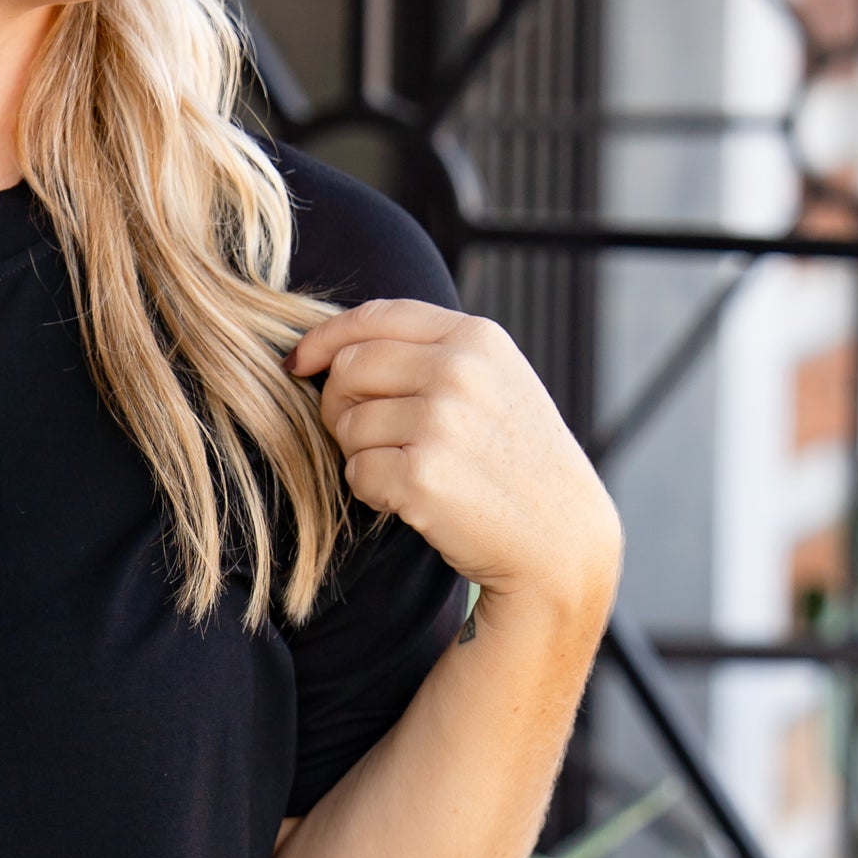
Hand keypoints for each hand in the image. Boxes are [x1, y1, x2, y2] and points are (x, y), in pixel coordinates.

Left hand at [291, 300, 621, 620]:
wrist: (559, 538)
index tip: (299, 362)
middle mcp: (459, 371)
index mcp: (475, 339)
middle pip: (348, 368)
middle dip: (339, 403)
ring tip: (409, 470)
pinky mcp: (422, 476)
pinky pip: (356, 473)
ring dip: (361, 454)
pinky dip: (372, 492)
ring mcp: (441, 423)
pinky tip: (411, 499)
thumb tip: (334, 347)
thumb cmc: (516, 462)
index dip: (325, 337)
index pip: (375, 318)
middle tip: (366, 437)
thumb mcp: (494, 383)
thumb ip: (430, 355)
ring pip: (347, 424)